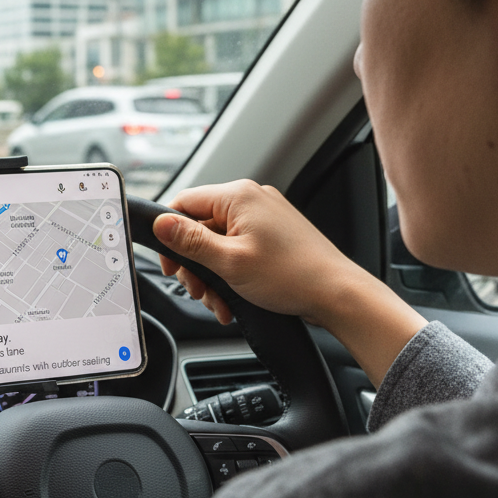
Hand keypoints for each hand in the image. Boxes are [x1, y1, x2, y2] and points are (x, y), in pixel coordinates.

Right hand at [152, 181, 425, 385]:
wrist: (337, 294)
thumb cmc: (292, 275)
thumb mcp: (229, 262)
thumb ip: (190, 241)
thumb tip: (161, 223)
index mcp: (238, 196)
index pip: (184, 203)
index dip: (169, 235)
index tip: (169, 263)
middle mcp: (251, 200)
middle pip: (200, 227)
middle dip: (194, 263)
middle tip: (198, 289)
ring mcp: (265, 217)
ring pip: (218, 243)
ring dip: (212, 275)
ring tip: (219, 301)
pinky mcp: (274, 234)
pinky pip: (238, 249)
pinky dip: (231, 274)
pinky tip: (233, 299)